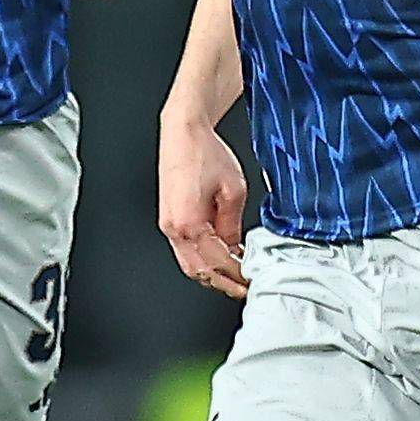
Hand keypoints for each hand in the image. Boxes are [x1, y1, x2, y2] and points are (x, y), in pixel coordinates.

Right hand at [158, 115, 248, 298]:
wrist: (183, 133)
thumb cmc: (204, 153)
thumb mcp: (234, 190)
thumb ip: (233, 225)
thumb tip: (236, 247)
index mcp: (191, 223)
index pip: (217, 263)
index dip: (237, 276)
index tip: (251, 280)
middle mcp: (175, 228)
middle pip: (199, 271)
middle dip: (223, 283)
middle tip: (243, 287)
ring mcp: (168, 225)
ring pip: (189, 264)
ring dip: (211, 273)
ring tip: (233, 275)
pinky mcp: (168, 219)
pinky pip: (184, 249)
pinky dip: (202, 258)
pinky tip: (219, 256)